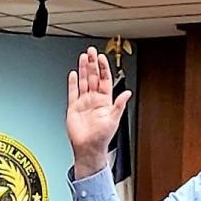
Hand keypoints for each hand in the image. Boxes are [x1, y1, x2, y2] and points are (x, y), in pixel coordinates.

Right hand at [66, 46, 131, 178]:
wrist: (88, 148)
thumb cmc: (101, 138)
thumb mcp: (114, 120)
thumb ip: (119, 105)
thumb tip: (127, 94)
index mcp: (105, 101)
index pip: (104, 80)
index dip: (103, 68)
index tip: (101, 58)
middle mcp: (94, 99)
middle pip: (93, 77)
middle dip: (92, 64)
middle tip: (91, 51)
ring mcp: (84, 102)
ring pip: (84, 81)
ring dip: (84, 69)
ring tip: (83, 57)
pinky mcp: (73, 107)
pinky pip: (73, 92)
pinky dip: (73, 83)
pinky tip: (74, 74)